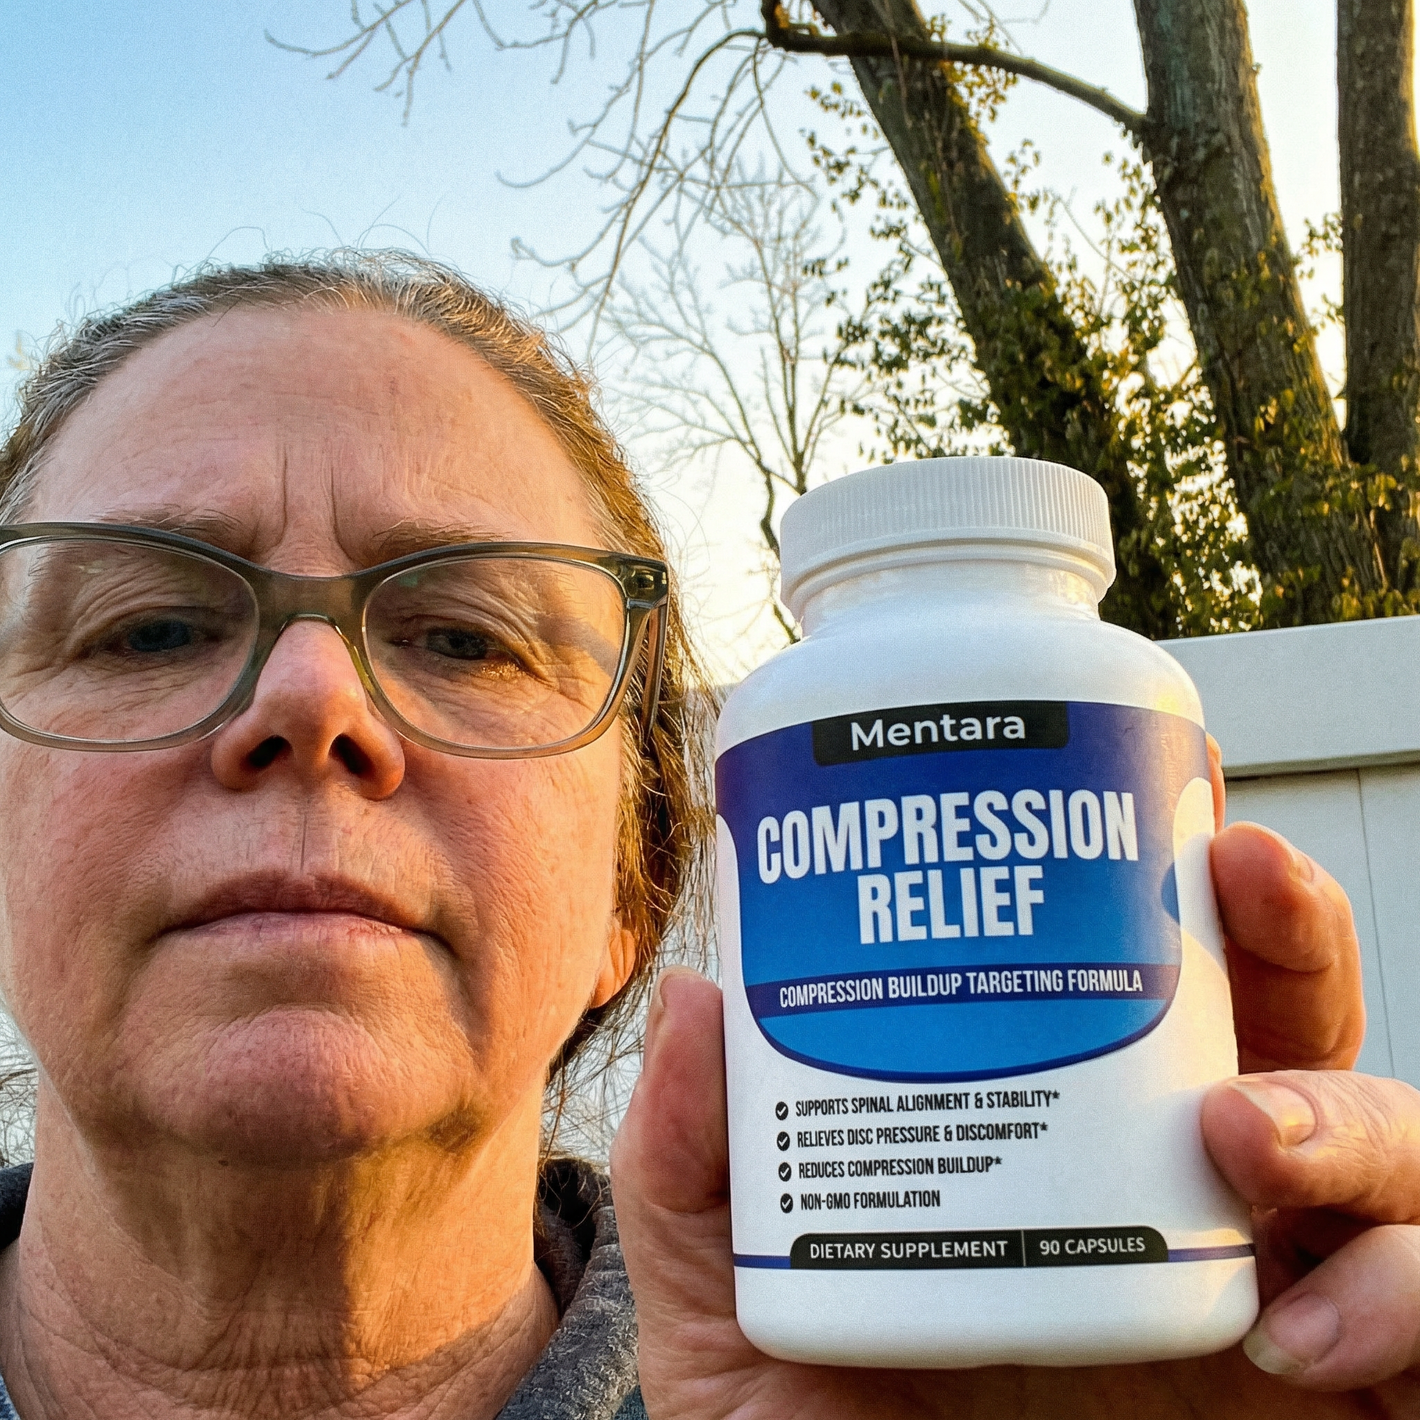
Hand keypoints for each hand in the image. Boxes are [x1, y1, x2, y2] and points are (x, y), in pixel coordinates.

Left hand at [612, 744, 1419, 1416]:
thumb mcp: (725, 1315)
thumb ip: (693, 1171)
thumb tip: (696, 999)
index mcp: (1061, 1150)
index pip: (1146, 996)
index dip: (1166, 893)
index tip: (1141, 804)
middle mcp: (1181, 1201)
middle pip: (1290, 1030)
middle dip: (1290, 931)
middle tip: (1237, 868)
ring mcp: (1269, 1301)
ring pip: (1400, 1152)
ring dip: (1354, 1114)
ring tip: (1246, 1133)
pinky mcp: (1337, 1409)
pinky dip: (1412, 1297)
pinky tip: (1303, 1333)